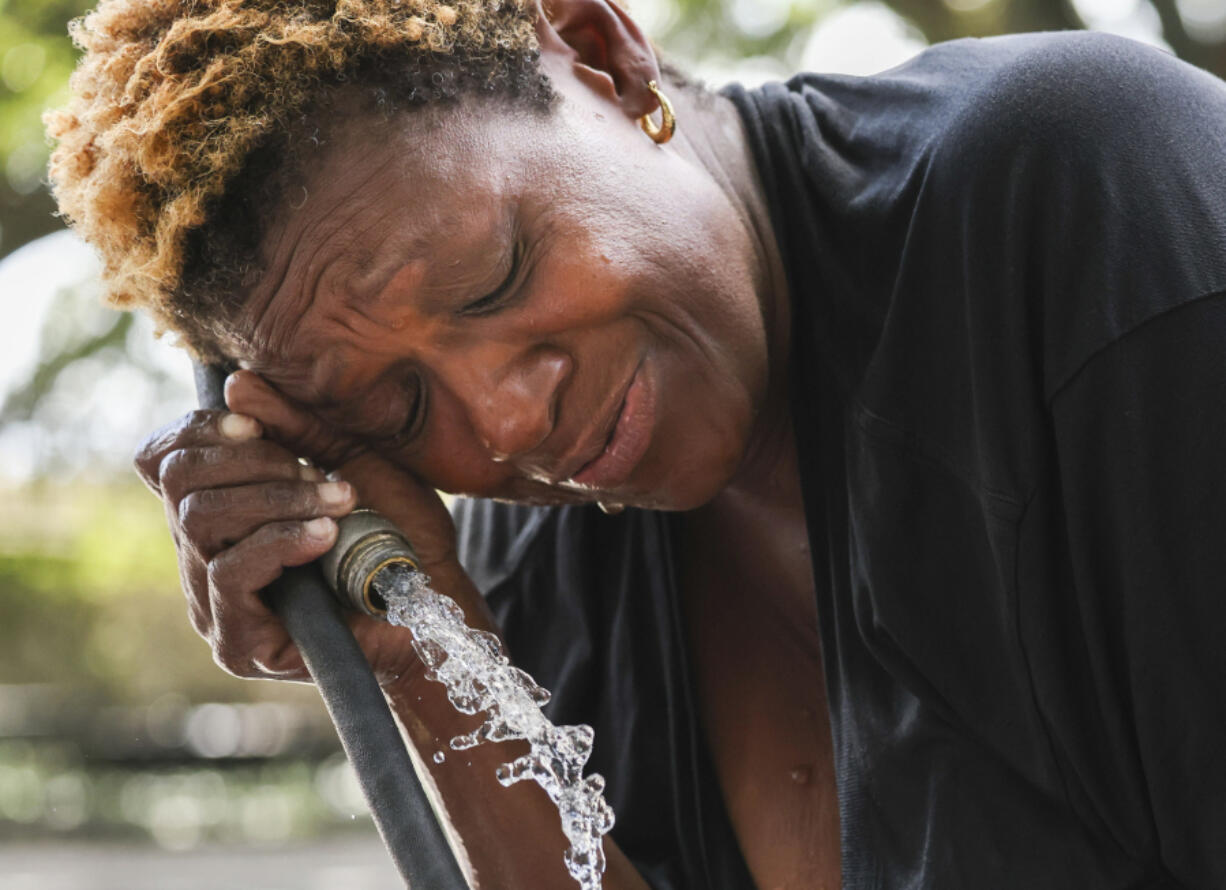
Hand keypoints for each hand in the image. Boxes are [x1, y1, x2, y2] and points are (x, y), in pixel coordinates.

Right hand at [133, 369, 471, 684]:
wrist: (434, 601)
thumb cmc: (394, 531)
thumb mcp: (349, 459)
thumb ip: (294, 426)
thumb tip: (237, 385)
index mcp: (221, 512)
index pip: (163, 461)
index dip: (197, 431)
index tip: (254, 424)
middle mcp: (204, 557)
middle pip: (177, 483)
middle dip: (250, 462)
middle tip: (315, 471)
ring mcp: (213, 604)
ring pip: (199, 523)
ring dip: (274, 499)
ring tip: (337, 501)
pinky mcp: (235, 643)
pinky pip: (228, 573)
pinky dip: (279, 542)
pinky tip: (326, 535)